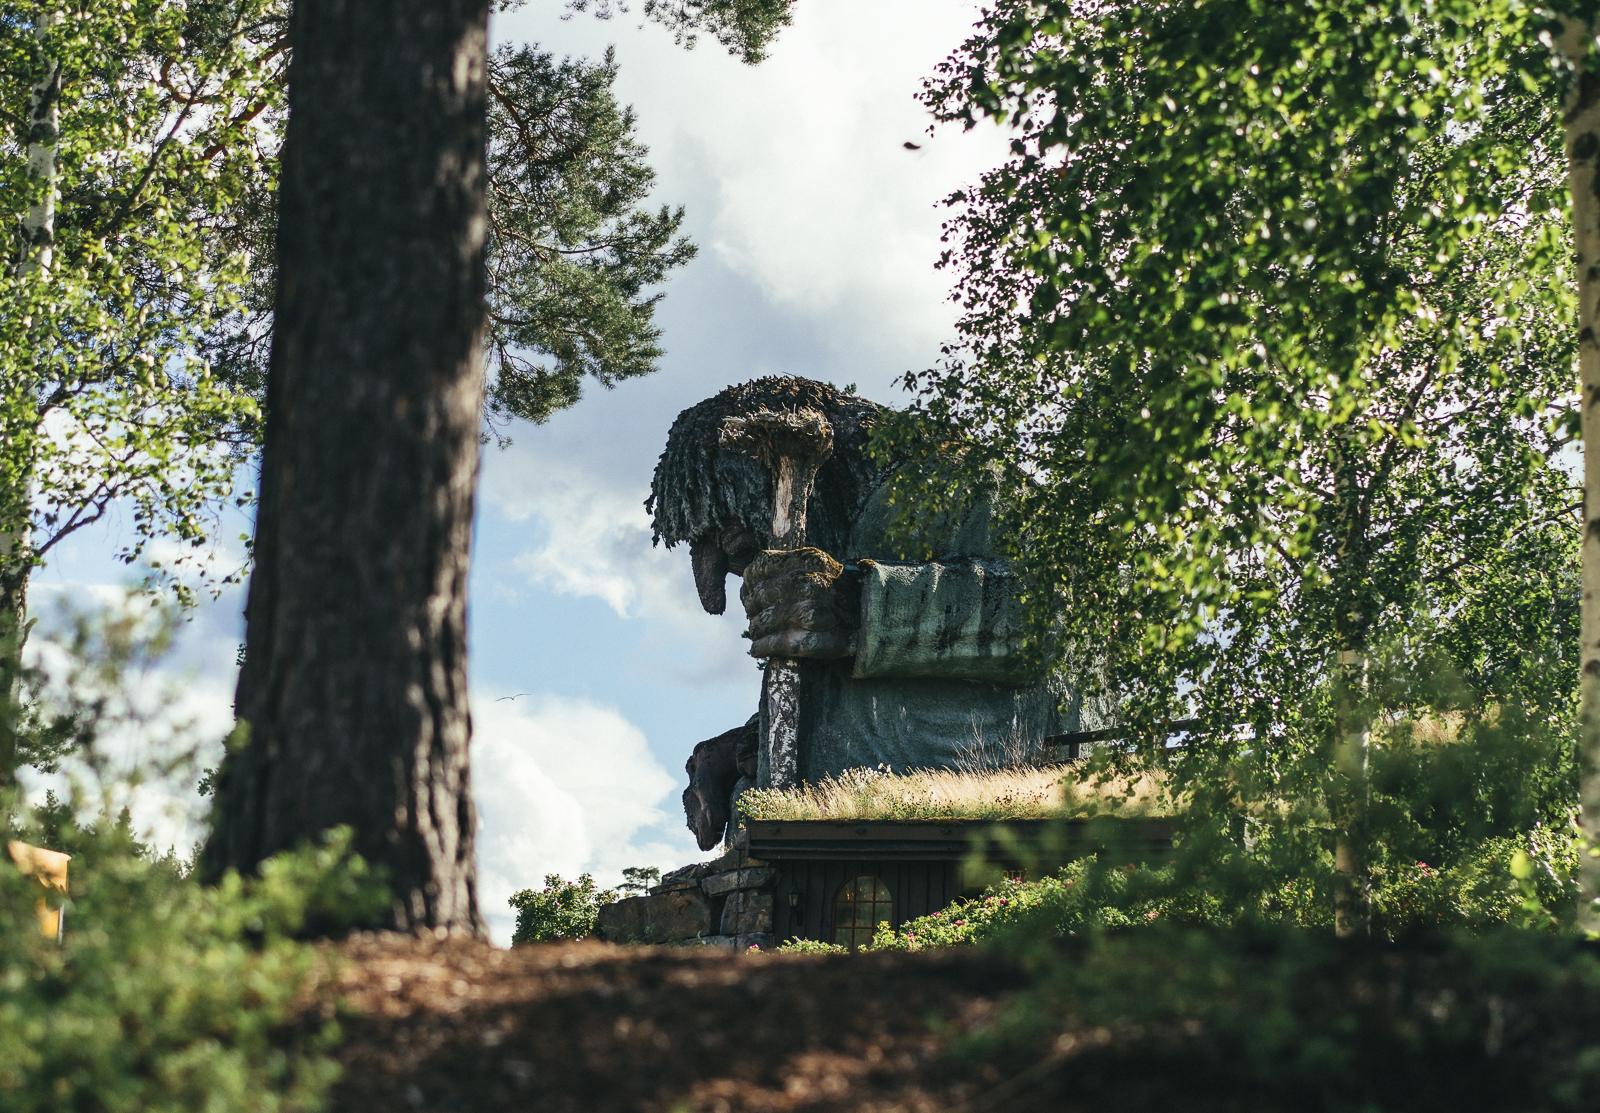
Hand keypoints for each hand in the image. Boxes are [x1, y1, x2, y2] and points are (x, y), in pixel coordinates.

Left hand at [739, 546, 857, 659]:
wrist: (869, 620)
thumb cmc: (835, 593)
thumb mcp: (816, 568)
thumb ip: (785, 568)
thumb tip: (747, 581)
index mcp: (809, 561)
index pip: (761, 567)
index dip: (750, 582)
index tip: (750, 592)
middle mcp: (811, 584)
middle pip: (760, 597)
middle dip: (753, 608)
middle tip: (755, 615)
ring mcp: (812, 613)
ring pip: (765, 621)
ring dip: (756, 630)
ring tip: (758, 632)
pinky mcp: (813, 641)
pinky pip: (776, 644)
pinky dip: (763, 647)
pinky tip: (758, 649)